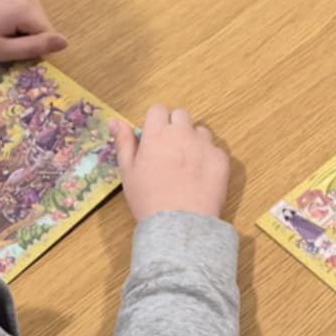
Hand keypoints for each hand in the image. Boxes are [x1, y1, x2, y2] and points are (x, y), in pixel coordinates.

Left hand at [0, 0, 66, 61]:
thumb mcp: (4, 50)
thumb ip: (35, 47)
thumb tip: (65, 42)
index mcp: (24, 8)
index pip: (46, 30)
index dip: (32, 42)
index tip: (11, 45)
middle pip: (40, 16)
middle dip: (27, 28)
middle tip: (1, 35)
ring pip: (31, 5)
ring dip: (22, 16)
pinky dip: (14, 4)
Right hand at [113, 104, 229, 222]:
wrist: (180, 225)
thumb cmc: (148, 199)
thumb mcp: (128, 171)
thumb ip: (124, 142)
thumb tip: (114, 120)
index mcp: (158, 134)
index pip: (158, 110)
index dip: (156, 122)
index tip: (154, 138)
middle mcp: (183, 133)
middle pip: (181, 115)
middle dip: (175, 127)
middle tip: (169, 151)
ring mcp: (205, 145)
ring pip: (200, 131)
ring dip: (193, 141)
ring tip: (186, 166)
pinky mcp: (221, 159)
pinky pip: (215, 150)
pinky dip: (209, 159)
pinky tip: (201, 177)